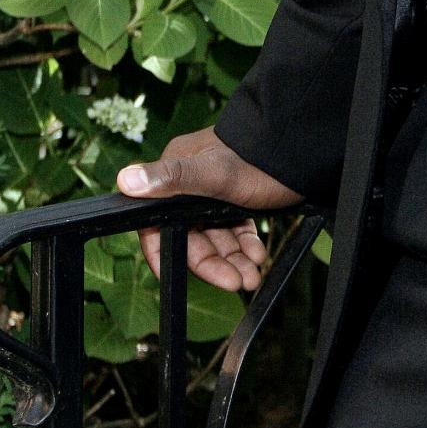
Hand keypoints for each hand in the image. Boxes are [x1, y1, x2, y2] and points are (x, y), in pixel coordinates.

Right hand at [117, 124, 299, 291]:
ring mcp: (215, 190)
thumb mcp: (215, 173)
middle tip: (237, 282)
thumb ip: (172, 179)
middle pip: (190, 236)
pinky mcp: (237, 196)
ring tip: (252, 276)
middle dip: (214, 263)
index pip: (157, 224)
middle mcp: (191, 181)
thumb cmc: (256, 157)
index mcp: (177, 172)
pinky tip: (258, 256)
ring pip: (216, 236)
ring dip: (232, 259)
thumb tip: (124, 180)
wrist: (302, 146)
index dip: (166, 253)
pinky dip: (244, 245)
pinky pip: (234, 228)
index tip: (177, 276)